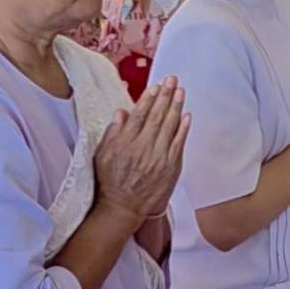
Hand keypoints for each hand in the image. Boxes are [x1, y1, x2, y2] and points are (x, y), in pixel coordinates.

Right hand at [94, 77, 190, 222]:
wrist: (123, 208)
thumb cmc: (110, 181)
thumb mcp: (102, 155)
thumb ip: (112, 133)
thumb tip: (122, 112)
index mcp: (125, 143)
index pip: (139, 115)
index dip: (149, 98)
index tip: (156, 86)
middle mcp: (143, 148)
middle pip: (157, 116)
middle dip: (165, 96)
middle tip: (172, 80)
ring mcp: (158, 157)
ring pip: (169, 127)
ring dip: (176, 107)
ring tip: (181, 91)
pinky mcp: (170, 167)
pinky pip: (179, 143)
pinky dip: (183, 129)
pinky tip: (187, 115)